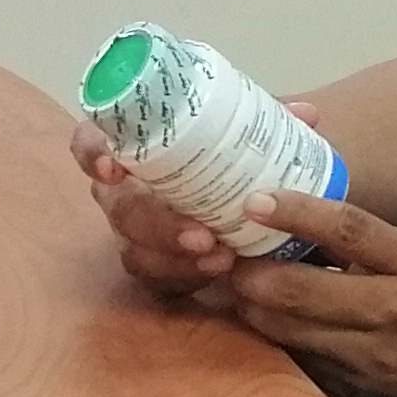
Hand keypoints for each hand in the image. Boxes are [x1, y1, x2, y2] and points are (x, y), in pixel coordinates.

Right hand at [67, 111, 253, 298]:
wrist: (247, 208)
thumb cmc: (228, 159)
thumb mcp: (245, 135)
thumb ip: (267, 124)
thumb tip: (305, 114)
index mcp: (134, 150)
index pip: (91, 142)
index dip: (92, 153)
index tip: (113, 167)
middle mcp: (123, 193)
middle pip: (120, 209)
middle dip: (157, 224)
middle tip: (202, 234)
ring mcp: (134, 236)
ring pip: (135, 252)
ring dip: (176, 258)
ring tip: (222, 258)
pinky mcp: (154, 270)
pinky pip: (159, 282)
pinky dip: (188, 278)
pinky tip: (221, 273)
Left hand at [206, 188, 396, 396]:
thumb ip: (372, 244)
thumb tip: (297, 214)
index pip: (351, 230)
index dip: (297, 212)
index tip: (255, 199)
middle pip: (302, 290)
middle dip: (250, 270)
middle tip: (220, 249)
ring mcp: (372, 361)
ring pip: (288, 331)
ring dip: (250, 305)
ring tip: (226, 282)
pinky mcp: (355, 395)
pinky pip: (299, 361)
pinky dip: (272, 339)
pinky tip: (254, 321)